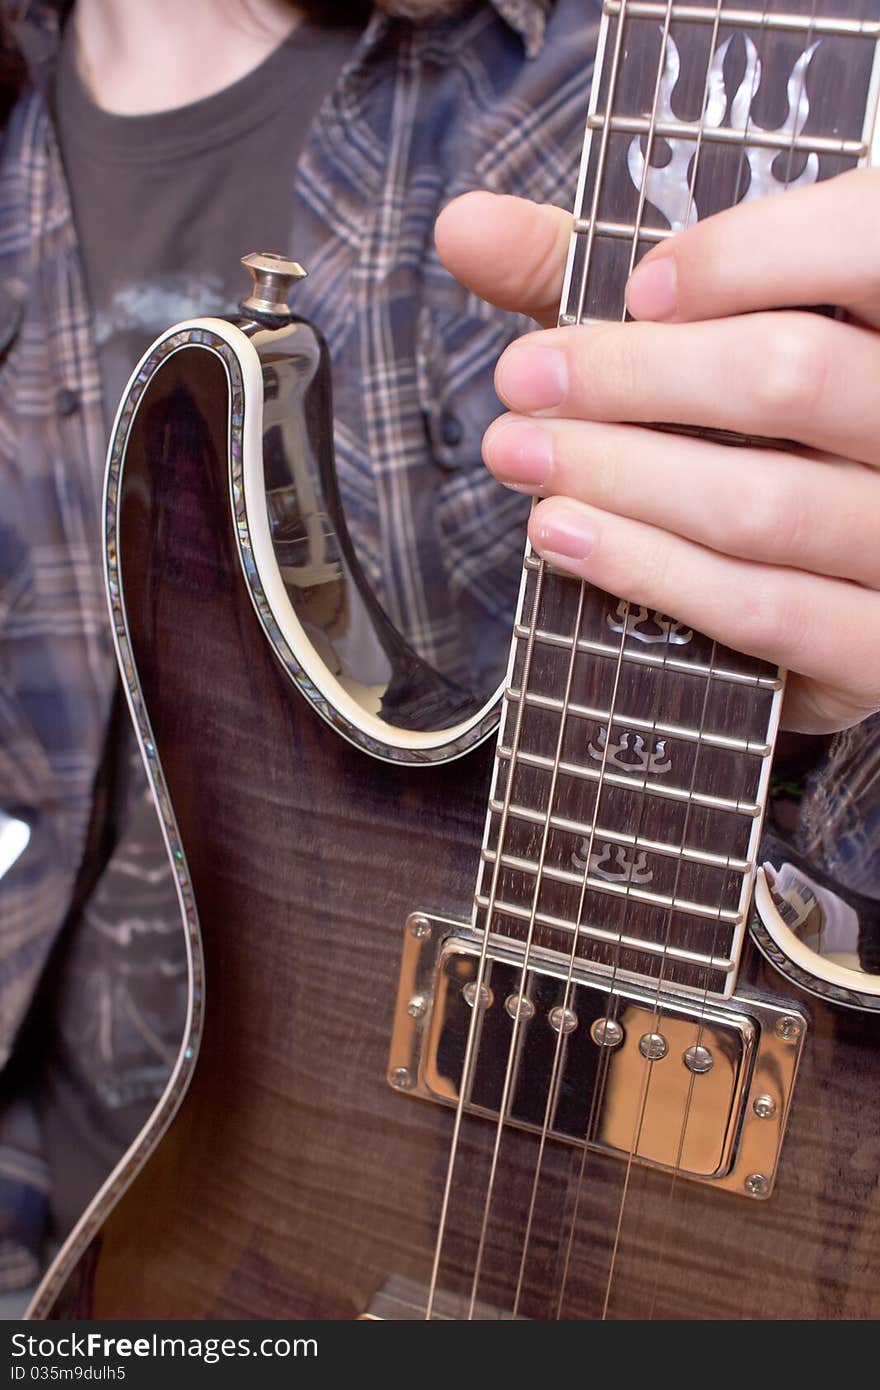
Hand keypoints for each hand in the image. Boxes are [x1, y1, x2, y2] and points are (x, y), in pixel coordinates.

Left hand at [435, 172, 879, 734]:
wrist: (829, 579)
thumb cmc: (744, 426)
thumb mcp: (682, 327)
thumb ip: (586, 269)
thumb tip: (466, 225)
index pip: (864, 242)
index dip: (747, 257)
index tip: (638, 289)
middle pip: (791, 378)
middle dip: (633, 379)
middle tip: (523, 379)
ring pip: (765, 504)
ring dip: (620, 480)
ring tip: (520, 455)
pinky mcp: (878, 645)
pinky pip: (766, 611)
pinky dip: (650, 573)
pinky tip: (564, 539)